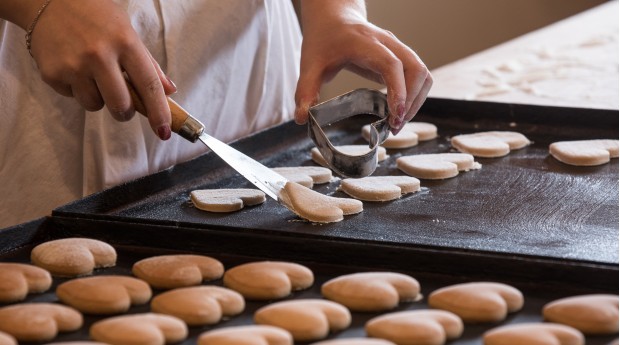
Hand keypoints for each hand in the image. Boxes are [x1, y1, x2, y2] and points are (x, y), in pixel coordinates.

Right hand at [28, 0, 175, 138]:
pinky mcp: (52, 73)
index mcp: (125, 42)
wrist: (50, 0)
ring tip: (93, 75)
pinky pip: (72, 97)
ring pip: (95, 105)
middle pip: (121, 106)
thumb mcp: (128, 32)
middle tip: (123, 103)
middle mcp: (99, 55)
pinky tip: (73, 67)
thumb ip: (149, 63)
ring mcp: (74, 65)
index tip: (164, 132)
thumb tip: (168, 91)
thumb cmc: (97, 16)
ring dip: (99, 98)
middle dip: (125, 111)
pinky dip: (76, 89)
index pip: (149, 85)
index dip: (159, 112)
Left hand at [294, 1, 431, 134]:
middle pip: (416, 69)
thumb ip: (305, 91)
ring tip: (397, 122)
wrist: (333, 18)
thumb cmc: (323, 40)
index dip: (398, 90)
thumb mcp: (309, 65)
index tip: (394, 115)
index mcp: (364, 43)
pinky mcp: (401, 57)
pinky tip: (398, 111)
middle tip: (394, 126)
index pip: (391, 64)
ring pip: (423, 73)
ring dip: (417, 100)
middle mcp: (387, 43)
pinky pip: (419, 76)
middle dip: (411, 101)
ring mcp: (397, 48)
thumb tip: (301, 119)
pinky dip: (415, 96)